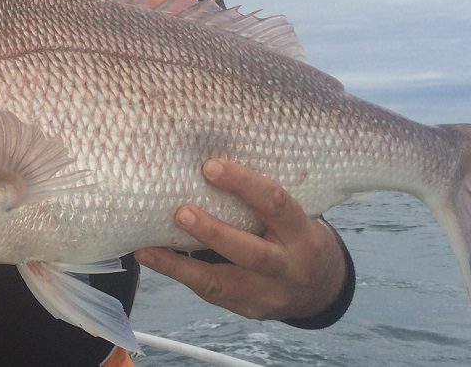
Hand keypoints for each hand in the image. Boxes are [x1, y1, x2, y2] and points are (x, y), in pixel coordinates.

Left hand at [135, 159, 346, 321]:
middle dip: (213, 232)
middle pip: (251, 253)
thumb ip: (263, 198)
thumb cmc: (296, 235)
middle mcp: (288, 266)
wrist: (322, 288)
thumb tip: (208, 161)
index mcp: (303, 233)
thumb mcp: (295, 214)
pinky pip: (212, 294)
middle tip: (180, 211)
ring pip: (223, 282)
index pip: (275, 203)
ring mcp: (269, 294)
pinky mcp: (249, 309)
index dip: (244, 184)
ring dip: (181, 265)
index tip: (211, 167)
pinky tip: (154, 260)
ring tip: (148, 248)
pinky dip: (180, 275)